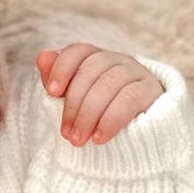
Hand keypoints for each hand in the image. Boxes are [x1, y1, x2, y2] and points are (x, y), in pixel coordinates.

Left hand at [36, 44, 163, 145]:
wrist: (141, 138)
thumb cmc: (100, 118)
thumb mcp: (75, 103)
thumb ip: (57, 82)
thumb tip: (42, 57)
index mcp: (97, 60)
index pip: (79, 51)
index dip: (63, 67)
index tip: (51, 92)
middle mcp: (118, 60)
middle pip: (92, 70)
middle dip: (74, 104)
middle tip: (66, 133)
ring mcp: (137, 73)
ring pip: (109, 83)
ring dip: (89, 114)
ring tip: (79, 140)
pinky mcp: (151, 91)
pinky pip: (130, 98)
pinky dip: (111, 118)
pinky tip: (100, 137)